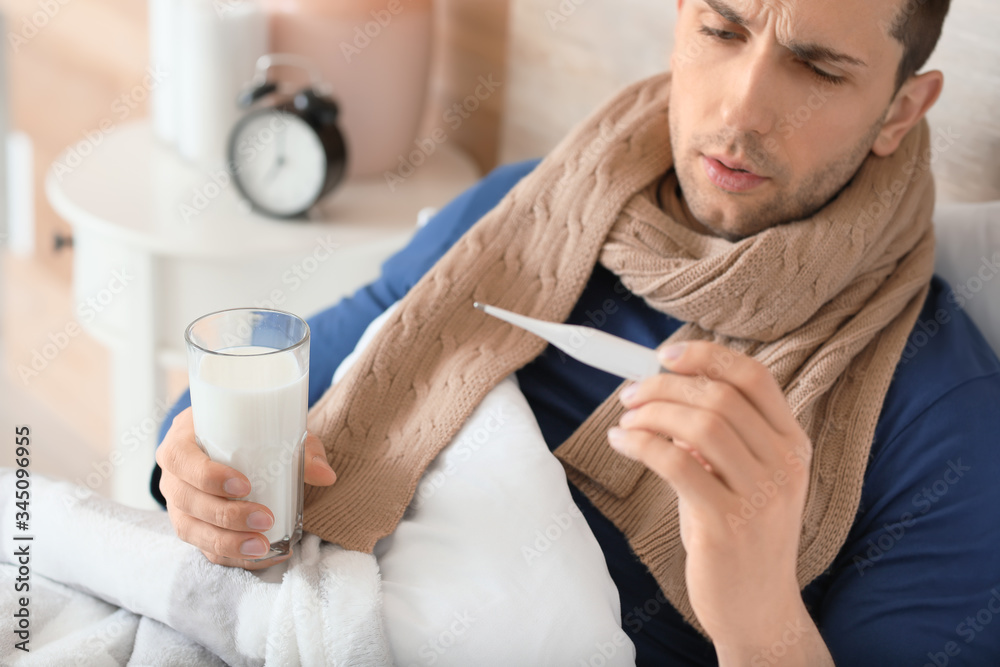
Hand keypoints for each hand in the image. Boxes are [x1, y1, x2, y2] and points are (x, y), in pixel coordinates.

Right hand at [156, 407, 336, 569]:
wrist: (229, 443)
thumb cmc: (248, 433)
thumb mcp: (273, 431)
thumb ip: (301, 449)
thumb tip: (327, 476)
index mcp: (182, 441)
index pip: (182, 459)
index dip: (208, 476)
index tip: (245, 486)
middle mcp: (172, 476)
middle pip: (188, 501)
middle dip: (226, 516)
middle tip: (265, 519)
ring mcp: (177, 505)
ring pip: (191, 530)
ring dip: (227, 542)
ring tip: (262, 546)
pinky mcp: (190, 527)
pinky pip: (202, 547)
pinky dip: (230, 555)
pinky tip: (259, 557)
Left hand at [608, 341, 823, 658]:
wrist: (758, 609)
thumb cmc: (740, 535)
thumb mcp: (741, 478)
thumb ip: (717, 436)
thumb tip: (664, 392)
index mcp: (792, 444)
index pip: (755, 377)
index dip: (707, 356)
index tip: (665, 355)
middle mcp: (784, 465)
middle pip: (720, 397)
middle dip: (664, 387)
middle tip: (630, 394)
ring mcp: (760, 495)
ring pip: (700, 424)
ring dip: (651, 413)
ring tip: (624, 421)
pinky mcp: (727, 523)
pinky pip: (676, 463)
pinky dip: (641, 444)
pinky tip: (621, 442)